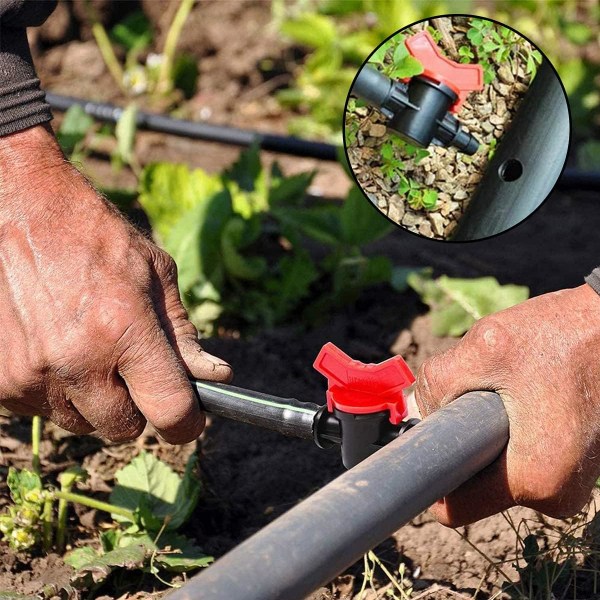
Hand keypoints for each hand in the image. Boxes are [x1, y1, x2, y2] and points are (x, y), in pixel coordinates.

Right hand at [0, 124, 231, 442]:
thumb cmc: (94, 236)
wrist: (18, 208)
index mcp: (123, 329)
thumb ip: (183, 334)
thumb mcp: (155, 273)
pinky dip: (57, 389)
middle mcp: (76, 360)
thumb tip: (215, 376)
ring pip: (81, 422)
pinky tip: (57, 347)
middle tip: (130, 366)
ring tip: (89, 347)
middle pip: (124, 427)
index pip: (169, 411)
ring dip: (93, 398)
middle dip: (136, 404)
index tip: (189, 420)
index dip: (186, 423)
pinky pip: (42, 410)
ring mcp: (31, 375)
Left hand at [415, 284, 599, 525]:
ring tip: (504, 389)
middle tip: (470, 396)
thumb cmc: (563, 335)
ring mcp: (570, 483)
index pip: (456, 506)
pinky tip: (521, 393)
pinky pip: (520, 458)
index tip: (423, 438)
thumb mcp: (486, 347)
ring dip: (485, 433)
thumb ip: (438, 381)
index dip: (430, 474)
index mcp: (535, 479)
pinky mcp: (574, 466)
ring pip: (496, 468)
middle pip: (475, 484)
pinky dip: (508, 430)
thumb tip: (415, 410)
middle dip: (461, 443)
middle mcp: (557, 495)